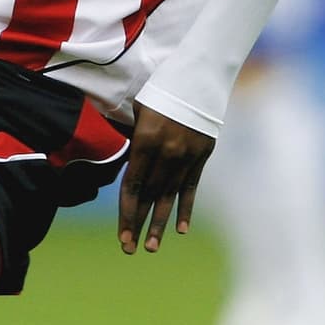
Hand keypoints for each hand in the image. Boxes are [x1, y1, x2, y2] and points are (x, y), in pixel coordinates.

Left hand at [117, 104, 214, 254]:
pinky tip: (180, 229)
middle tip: (129, 248)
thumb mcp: (139, 111)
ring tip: (150, 247)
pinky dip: (185, 209)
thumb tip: (129, 167)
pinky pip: (191, 187)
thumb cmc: (161, 90)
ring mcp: (186, 156)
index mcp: (146, 142)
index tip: (121, 234)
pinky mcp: (202, 156)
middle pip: (149, 196)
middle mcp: (166, 153)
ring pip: (170, 197)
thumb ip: (134, 142)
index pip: (133, 186)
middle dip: (138, 223)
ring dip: (160, 223)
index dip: (126, 212)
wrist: (199, 76)